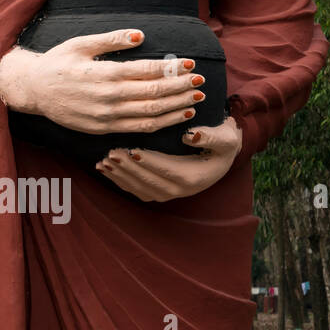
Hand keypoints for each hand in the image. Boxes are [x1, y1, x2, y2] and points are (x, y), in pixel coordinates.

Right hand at [0, 29, 205, 134]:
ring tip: (196, 99)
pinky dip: (162, 123)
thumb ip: (111, 40)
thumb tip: (141, 35)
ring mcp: (107, 116)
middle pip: (154, 94)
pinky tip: (177, 116)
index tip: (190, 64)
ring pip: (151, 114)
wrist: (33, 90)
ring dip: (177, 107)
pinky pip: (139, 128)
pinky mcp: (104, 129)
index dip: (172, 68)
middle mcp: (108, 97)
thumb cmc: (57, 63)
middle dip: (181, 88)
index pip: (147, 71)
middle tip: (201, 81)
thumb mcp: (80, 44)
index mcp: (105, 73)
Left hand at [96, 116, 241, 201]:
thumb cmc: (222, 142)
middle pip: (150, 182)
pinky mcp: (157, 192)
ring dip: (120, 176)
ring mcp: (168, 193)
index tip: (132, 150)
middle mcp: (180, 191)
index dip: (150, 162)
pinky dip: (118, 181)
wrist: (219, 154)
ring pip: (139, 188)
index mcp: (194, 178)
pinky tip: (104, 169)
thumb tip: (190, 135)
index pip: (168, 171)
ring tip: (104, 161)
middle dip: (129, 168)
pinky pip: (135, 190)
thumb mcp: (225, 138)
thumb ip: (211, 136)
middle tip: (111, 153)